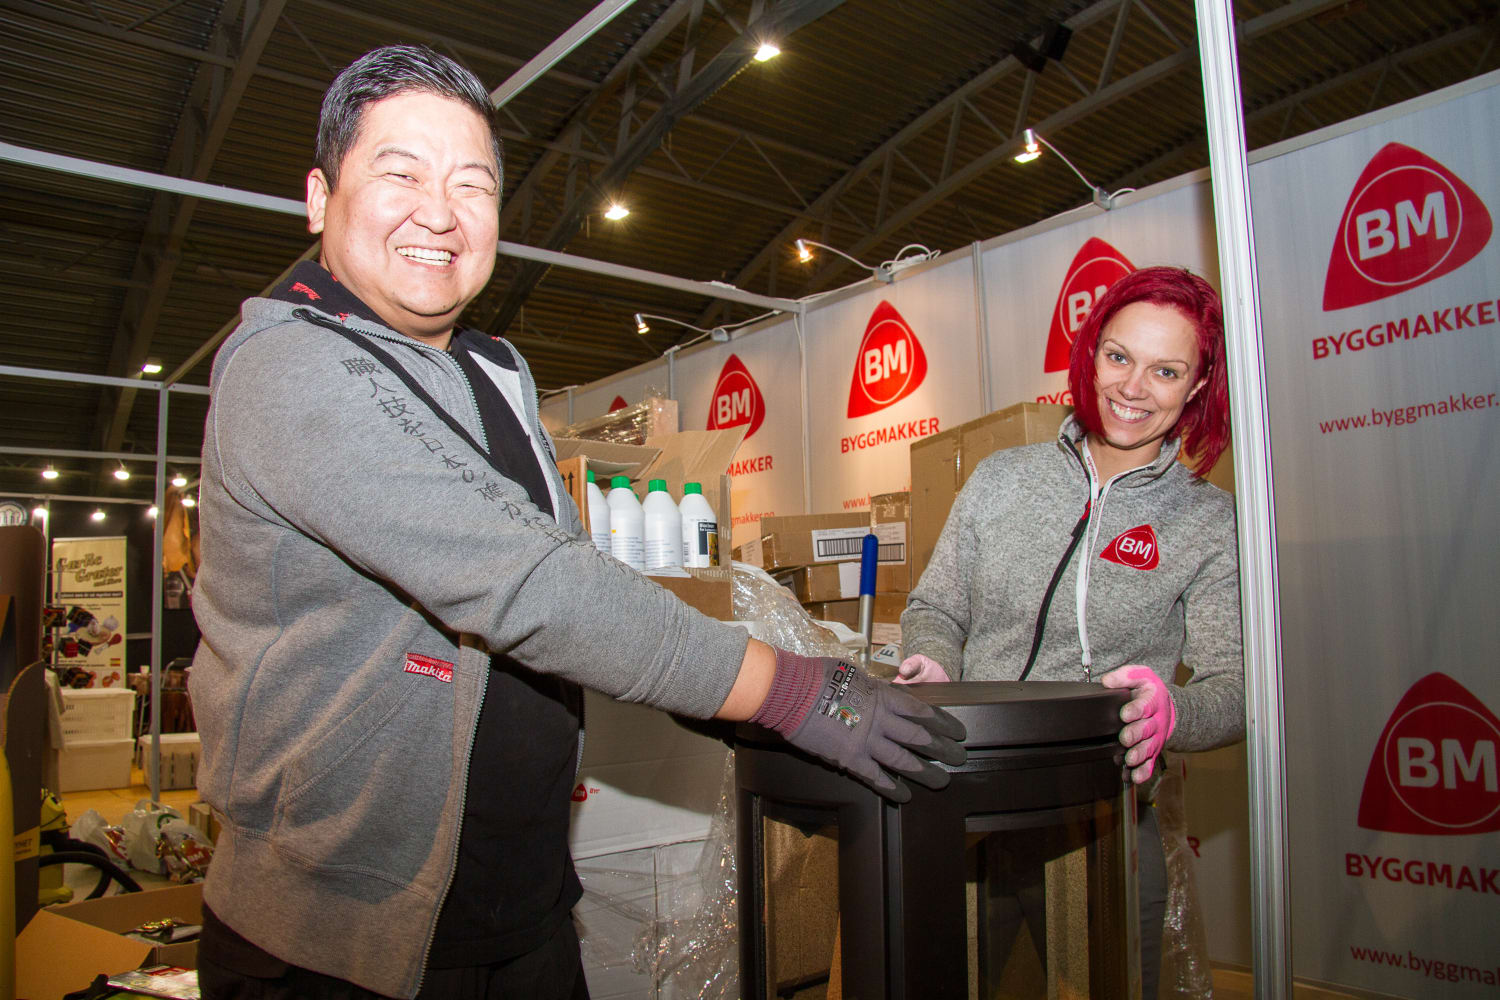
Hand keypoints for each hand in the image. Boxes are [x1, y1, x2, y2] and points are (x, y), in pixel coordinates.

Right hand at [750, 649, 966, 801]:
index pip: (921, 711)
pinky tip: (905, 796)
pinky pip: (876, 777)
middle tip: (959, 757)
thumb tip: (879, 690)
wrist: (791, 692)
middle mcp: (881, 720)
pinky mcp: (850, 759)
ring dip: (924, 772)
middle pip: (920, 737)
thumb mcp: (852, 673)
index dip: (942, 722)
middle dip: (942, 749)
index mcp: (883, 696)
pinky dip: (892, 787)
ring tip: (942, 781)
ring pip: (904, 760)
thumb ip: (870, 686)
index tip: (957, 731)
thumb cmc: (818, 676)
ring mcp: (866, 741)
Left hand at [1099, 665, 1175, 783]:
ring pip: (1148, 748)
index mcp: (1152, 701)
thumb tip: (1107, 681)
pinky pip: (1149, 764)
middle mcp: (1155, 722)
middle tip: (1125, 738)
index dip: (1136, 709)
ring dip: (1139, 755)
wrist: (1166, 707)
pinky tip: (1133, 777)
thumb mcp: (1141, 676)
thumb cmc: (1148, 691)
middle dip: (1136, 735)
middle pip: (1146, 729)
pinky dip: (1142, 772)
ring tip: (1130, 760)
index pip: (1145, 705)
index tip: (1125, 714)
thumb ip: (1125, 676)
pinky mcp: (1152, 752)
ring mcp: (1154, 738)